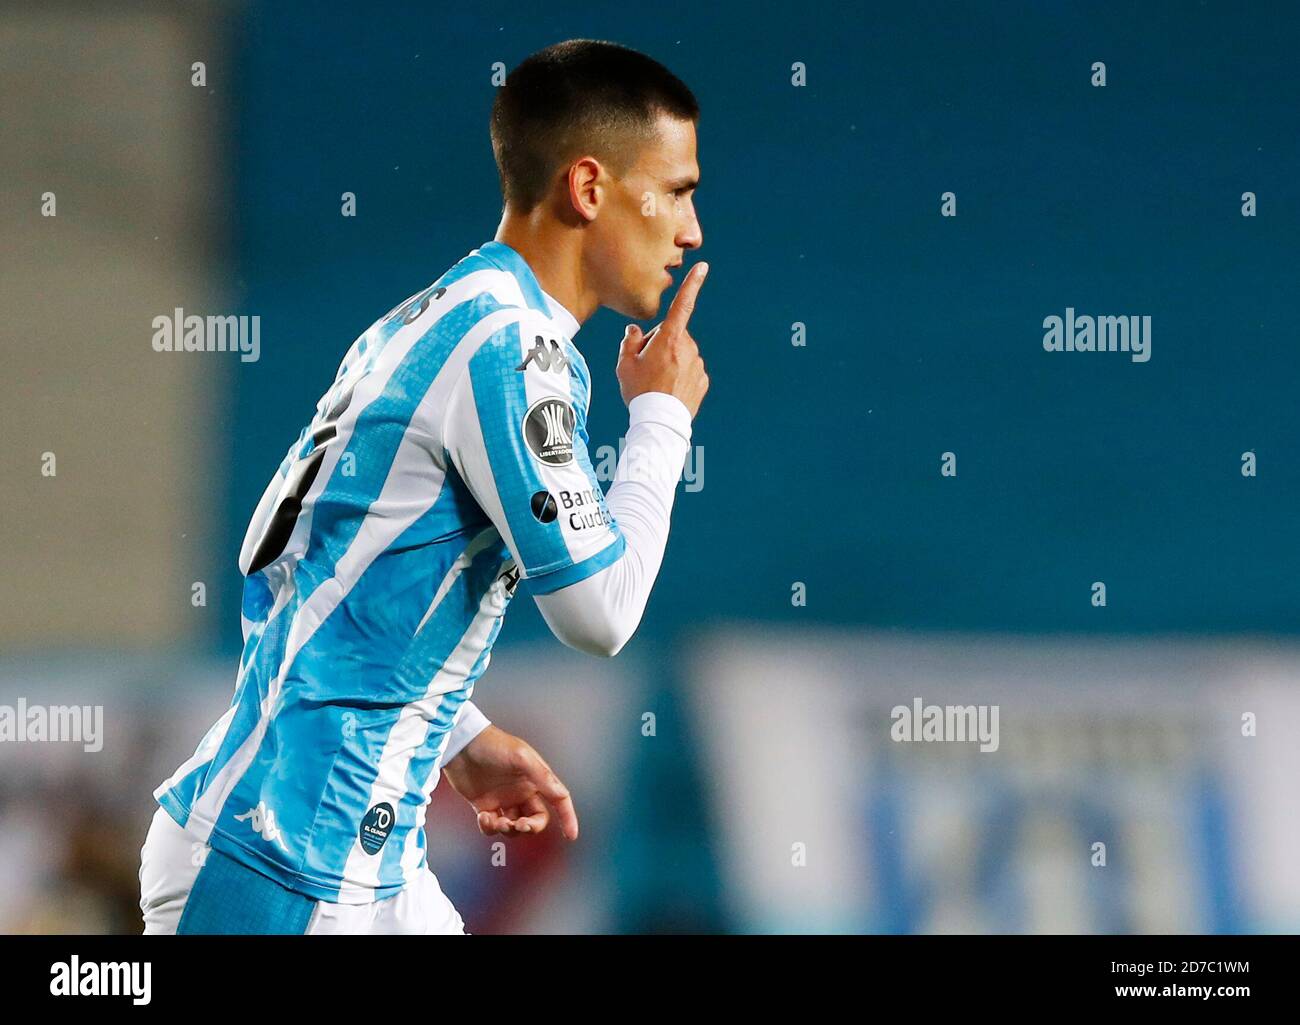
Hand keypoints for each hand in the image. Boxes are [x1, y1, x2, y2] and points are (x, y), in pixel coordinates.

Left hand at [441, 724, 578, 839]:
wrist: (461, 744)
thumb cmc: (493, 745)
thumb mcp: (521, 757)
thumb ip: (542, 776)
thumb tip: (562, 795)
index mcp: (535, 779)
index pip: (558, 800)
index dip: (568, 817)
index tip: (571, 836)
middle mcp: (522, 791)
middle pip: (535, 820)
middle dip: (530, 827)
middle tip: (519, 825)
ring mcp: (503, 800)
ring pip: (514, 827)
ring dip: (508, 829)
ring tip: (496, 820)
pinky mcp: (484, 806)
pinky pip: (492, 827)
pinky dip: (489, 828)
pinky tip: (483, 817)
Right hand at [617, 262, 709, 417]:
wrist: (660, 423)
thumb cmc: (640, 392)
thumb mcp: (624, 364)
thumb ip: (629, 341)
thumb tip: (635, 330)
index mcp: (669, 339)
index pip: (682, 305)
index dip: (692, 284)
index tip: (703, 267)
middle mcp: (688, 348)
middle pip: (672, 335)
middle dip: (660, 343)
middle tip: (646, 366)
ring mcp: (697, 365)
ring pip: (681, 353)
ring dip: (670, 361)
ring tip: (656, 382)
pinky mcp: (702, 380)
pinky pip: (689, 371)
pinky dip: (679, 376)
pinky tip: (668, 390)